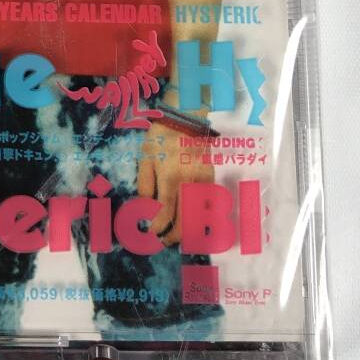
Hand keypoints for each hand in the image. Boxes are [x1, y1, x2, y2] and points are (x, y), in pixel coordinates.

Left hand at [137, 119, 213, 246]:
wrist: (188, 117)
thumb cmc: (161, 137)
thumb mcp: (146, 157)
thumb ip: (145, 185)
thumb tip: (145, 209)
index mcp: (170, 178)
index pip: (165, 213)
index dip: (158, 227)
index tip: (151, 233)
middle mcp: (190, 184)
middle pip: (187, 222)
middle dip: (176, 236)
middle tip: (165, 241)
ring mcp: (205, 183)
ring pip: (202, 218)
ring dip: (192, 232)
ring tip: (179, 238)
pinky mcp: (214, 180)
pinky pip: (211, 206)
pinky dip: (205, 219)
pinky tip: (196, 224)